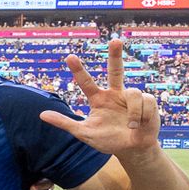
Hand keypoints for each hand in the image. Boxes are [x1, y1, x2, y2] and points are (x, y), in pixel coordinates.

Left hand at [39, 39, 161, 158]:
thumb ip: (65, 122)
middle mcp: (114, 93)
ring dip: (133, 113)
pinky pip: (146, 101)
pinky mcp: (147, 101)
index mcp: (98, 99)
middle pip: (115, 70)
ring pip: (133, 93)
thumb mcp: (83, 132)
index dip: (78, 70)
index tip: (69, 57)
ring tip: (131, 126)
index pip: (86, 82)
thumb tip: (41, 114)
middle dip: (115, 54)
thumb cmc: (107, 140)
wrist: (132, 149)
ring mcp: (131, 97)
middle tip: (115, 40)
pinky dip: (143, 115)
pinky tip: (141, 123)